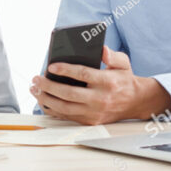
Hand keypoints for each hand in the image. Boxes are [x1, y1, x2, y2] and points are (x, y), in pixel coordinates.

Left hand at [29, 46, 170, 124]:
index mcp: (108, 82)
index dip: (66, 70)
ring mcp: (94, 112)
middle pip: (69, 94)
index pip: (83, 74)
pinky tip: (43, 101)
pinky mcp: (90, 121)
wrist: (135, 102)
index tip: (51, 66)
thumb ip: (112, 55)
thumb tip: (101, 50)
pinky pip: (67, 117)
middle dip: (49, 86)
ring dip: (46, 99)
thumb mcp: (123, 63)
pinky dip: (53, 110)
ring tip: (35, 90)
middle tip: (36, 79)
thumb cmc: (125, 80)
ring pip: (65, 108)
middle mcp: (100, 99)